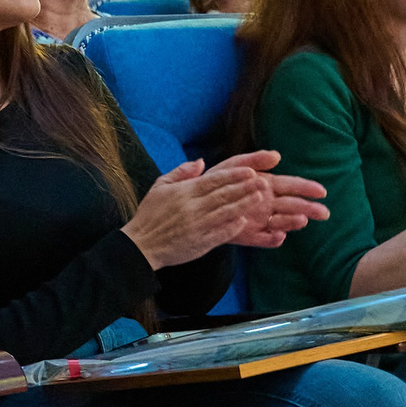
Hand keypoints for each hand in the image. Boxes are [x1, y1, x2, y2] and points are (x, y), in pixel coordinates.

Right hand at [120, 157, 278, 269]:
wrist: (141, 245)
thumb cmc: (150, 215)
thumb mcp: (159, 187)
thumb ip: (181, 172)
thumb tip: (201, 162)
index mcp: (184, 192)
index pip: (214, 181)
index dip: (233, 176)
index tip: (250, 171)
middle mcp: (192, 208)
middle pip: (223, 195)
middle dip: (245, 188)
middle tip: (263, 182)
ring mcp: (197, 226)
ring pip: (225, 213)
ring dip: (244, 205)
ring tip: (260, 198)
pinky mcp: (200, 243)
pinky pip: (220, 234)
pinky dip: (232, 227)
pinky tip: (244, 221)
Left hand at [203, 149, 328, 247]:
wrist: (197, 202)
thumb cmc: (218, 180)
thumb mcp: (234, 165)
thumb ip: (254, 159)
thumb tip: (277, 156)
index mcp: (267, 185)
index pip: (292, 185)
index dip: (307, 188)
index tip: (321, 191)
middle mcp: (268, 204)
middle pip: (293, 206)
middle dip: (309, 208)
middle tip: (324, 213)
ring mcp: (260, 220)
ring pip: (281, 222)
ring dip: (292, 222)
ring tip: (301, 220)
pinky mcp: (249, 235)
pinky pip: (263, 239)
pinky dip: (272, 239)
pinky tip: (279, 237)